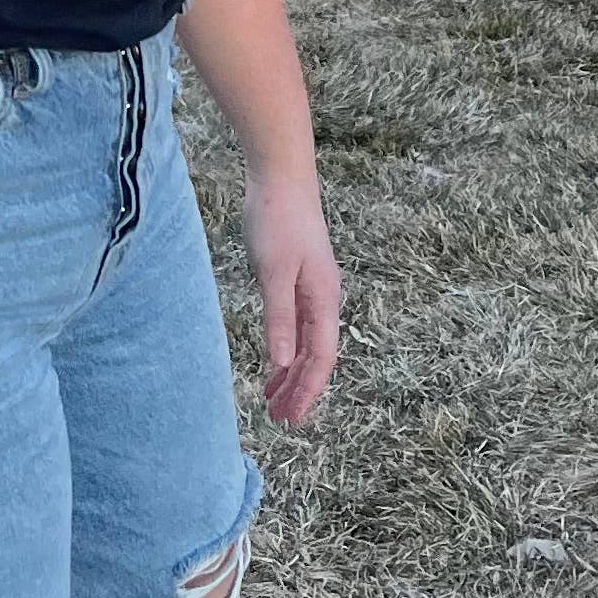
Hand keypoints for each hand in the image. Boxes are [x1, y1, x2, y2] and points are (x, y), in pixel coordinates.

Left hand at [245, 169, 341, 426]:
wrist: (281, 177)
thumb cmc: (277, 221)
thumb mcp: (273, 273)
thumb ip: (279, 318)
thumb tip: (284, 362)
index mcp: (323, 299)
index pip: (321, 358)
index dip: (308, 390)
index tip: (292, 418)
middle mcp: (324, 299)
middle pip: (317, 356)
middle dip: (300, 390)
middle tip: (279, 420)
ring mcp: (313, 289)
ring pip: (307, 343)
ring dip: (292, 373)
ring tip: (273, 400)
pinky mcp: (299, 280)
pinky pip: (297, 326)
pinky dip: (286, 349)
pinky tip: (274, 362)